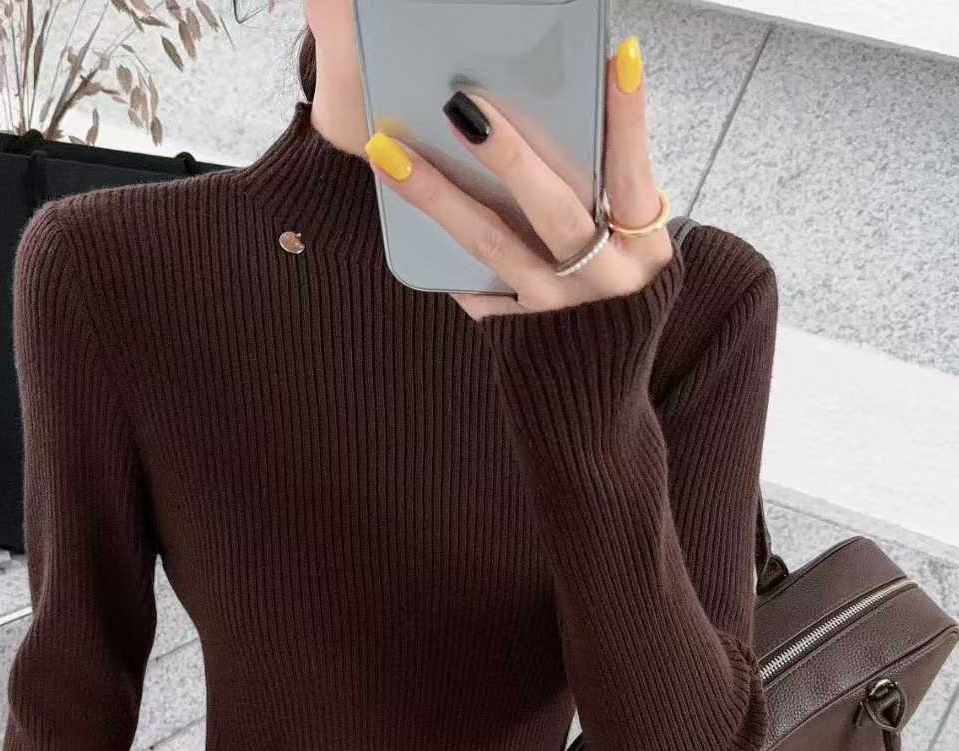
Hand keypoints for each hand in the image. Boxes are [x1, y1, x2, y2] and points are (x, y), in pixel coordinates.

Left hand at [363, 35, 672, 320]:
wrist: (594, 413)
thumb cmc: (609, 308)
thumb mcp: (624, 256)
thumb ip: (596, 204)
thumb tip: (530, 131)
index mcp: (645, 249)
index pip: (634, 173)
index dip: (628, 117)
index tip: (617, 54)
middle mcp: (608, 282)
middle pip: (554, 210)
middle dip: (508, 155)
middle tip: (462, 105)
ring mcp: (559, 312)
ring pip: (493, 244)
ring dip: (438, 195)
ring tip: (389, 153)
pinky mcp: (519, 337)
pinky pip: (474, 290)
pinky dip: (441, 255)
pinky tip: (401, 219)